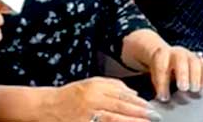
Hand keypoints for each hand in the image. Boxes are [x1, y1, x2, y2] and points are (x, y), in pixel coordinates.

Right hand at [42, 77, 160, 121]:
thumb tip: (134, 93)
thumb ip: (112, 86)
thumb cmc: (70, 96)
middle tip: (156, 118)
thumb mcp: (90, 84)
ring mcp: (88, 115)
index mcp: (95, 87)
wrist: (46, 106)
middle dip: (140, 114)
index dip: (139, 103)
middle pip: (121, 107)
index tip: (153, 108)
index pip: (122, 95)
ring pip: (114, 119)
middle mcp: (92, 100)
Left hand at [148, 45, 202, 101]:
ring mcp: (190, 56)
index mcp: (161, 55)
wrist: (169, 58)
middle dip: (182, 74)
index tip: (163, 97)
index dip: (162, 83)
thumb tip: (162, 98)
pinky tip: (202, 88)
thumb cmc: (162, 70)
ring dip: (196, 77)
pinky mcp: (201, 61)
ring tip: (194, 89)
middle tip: (183, 88)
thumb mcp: (155, 76)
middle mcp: (177, 53)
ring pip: (195, 63)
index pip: (161, 67)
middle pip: (180, 59)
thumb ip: (158, 85)